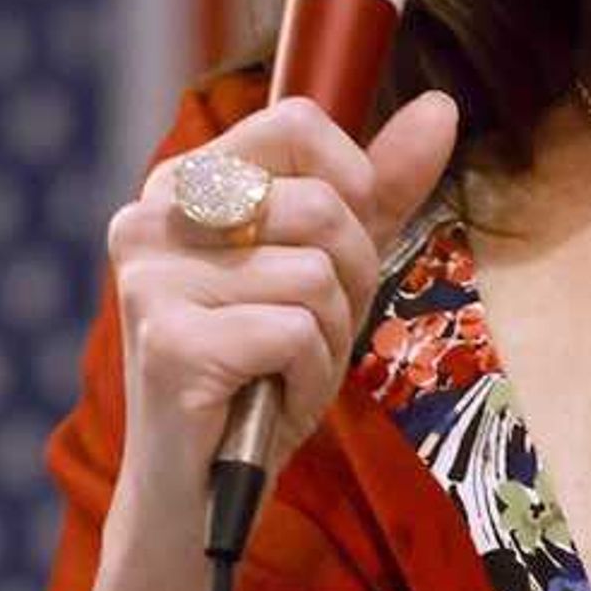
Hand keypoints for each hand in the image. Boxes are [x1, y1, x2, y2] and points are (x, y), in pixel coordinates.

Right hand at [104, 88, 457, 534]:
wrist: (207, 484)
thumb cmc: (265, 365)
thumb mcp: (334, 264)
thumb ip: (381, 188)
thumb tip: (441, 106)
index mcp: (183, 182)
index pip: (300, 122)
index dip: (354, 186)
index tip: (337, 248)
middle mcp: (150, 217)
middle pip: (322, 205)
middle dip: (353, 278)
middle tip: (312, 327)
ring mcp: (150, 278)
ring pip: (317, 275)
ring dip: (331, 337)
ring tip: (286, 367)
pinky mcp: (168, 342)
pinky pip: (296, 332)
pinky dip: (309, 375)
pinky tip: (272, 397)